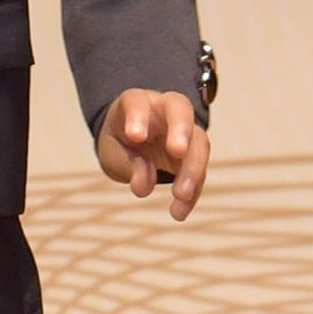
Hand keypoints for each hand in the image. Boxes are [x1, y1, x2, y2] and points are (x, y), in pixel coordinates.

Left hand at [97, 90, 208, 219]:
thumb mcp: (113, 151)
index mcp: (137, 102)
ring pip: (198, 141)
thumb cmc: (120, 140)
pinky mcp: (195, 155)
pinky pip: (199, 172)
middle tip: (177, 151)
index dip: (138, 116)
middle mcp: (165, 110)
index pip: (137, 101)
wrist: (132, 144)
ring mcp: (185, 131)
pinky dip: (192, 193)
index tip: (135, 136)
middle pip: (180, 108)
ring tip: (181, 195)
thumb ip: (127, 164)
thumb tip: (144, 186)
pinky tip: (179, 212)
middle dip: (181, 129)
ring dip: (193, 169)